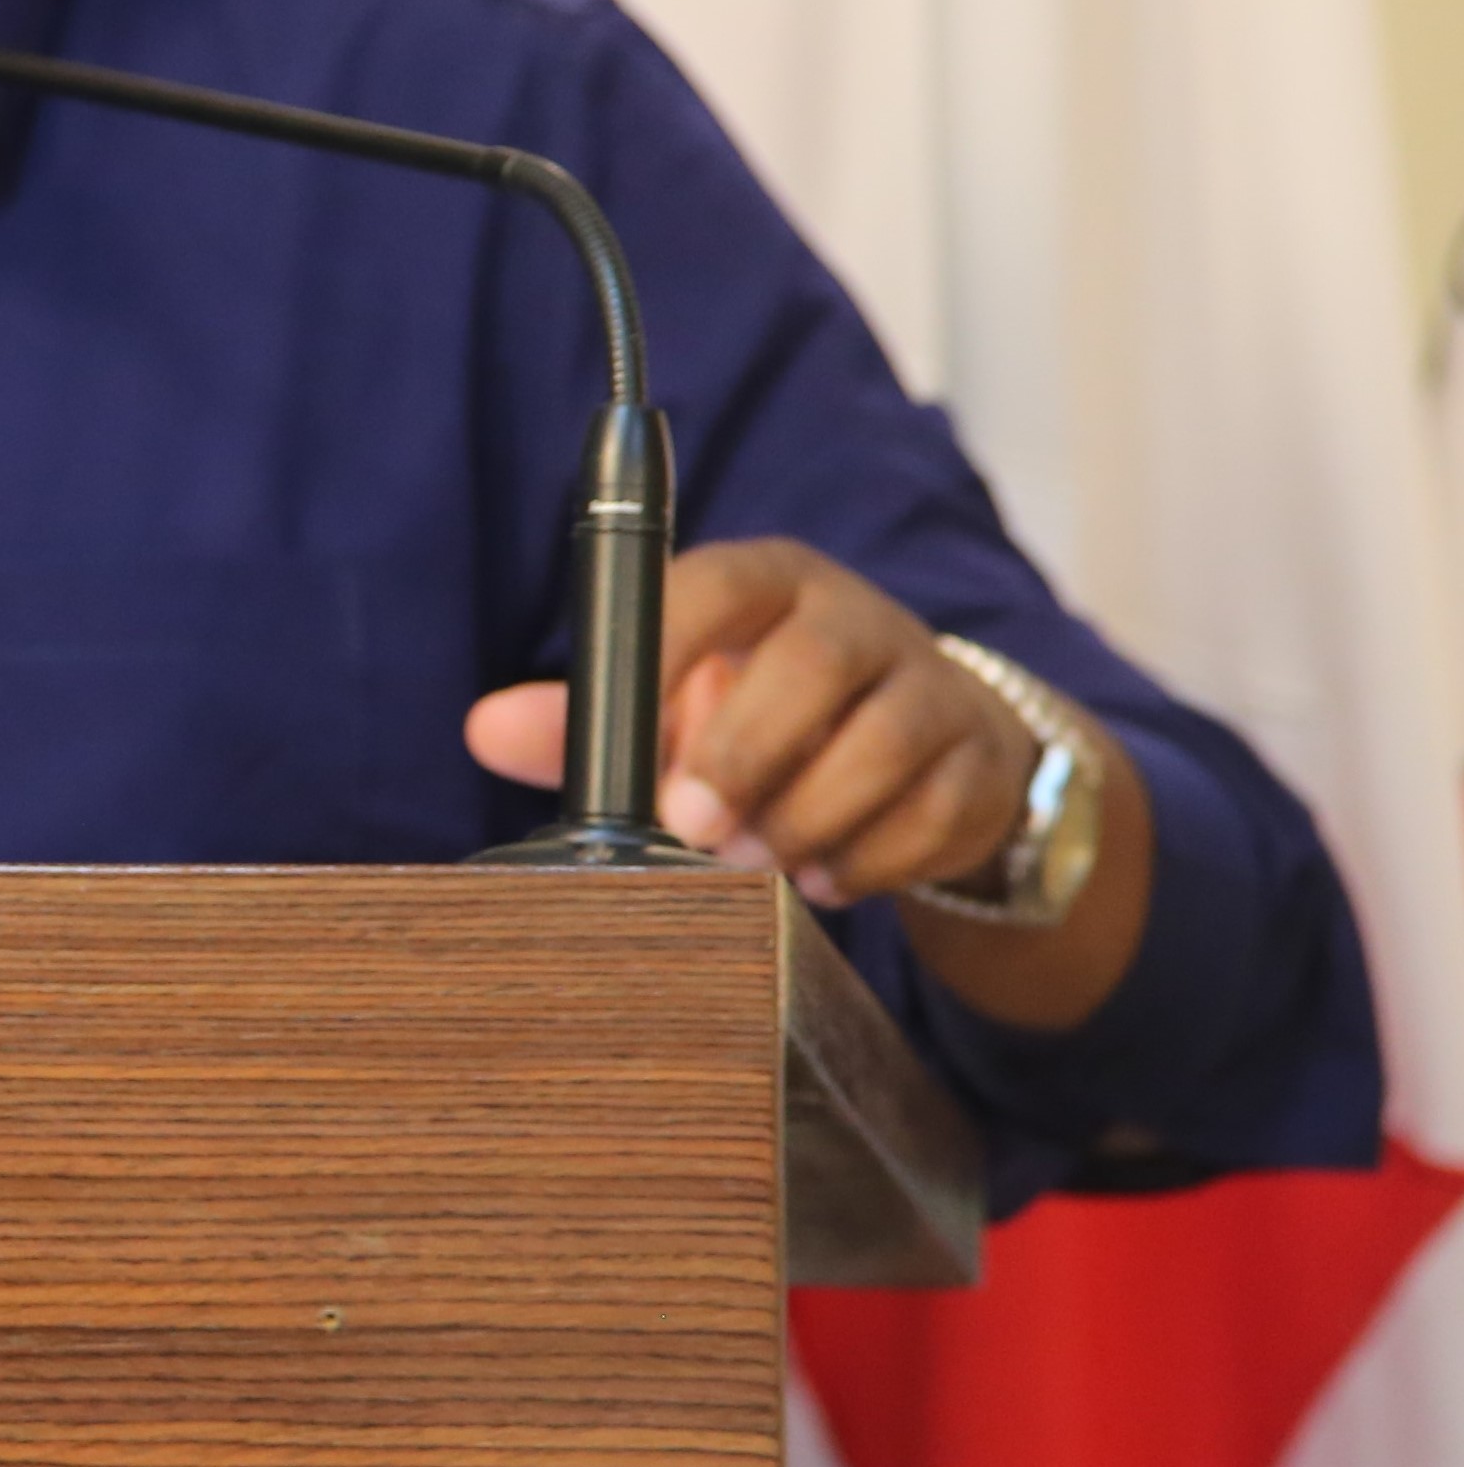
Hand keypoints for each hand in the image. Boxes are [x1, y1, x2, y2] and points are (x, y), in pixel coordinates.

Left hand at [465, 534, 1150, 1030]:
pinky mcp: (978, 761)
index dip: (675, 643)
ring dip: (809, 815)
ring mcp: (930, 686)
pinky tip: (825, 883)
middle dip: (747, 751)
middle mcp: (857, 621)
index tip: (634, 723)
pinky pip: (936, 811)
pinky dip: (874, 860)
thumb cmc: (768, 717)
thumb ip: (589, 719)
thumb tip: (487, 729)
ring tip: (756, 867)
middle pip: (817, 661)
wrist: (922, 751)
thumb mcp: (679, 705)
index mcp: (771, 586)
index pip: (723, 583)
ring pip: (885, 740)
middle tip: (693, 825)